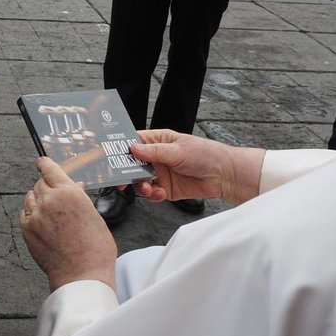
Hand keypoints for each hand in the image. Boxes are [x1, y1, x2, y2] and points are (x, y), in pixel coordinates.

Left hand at [19, 157, 117, 291]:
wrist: (82, 274)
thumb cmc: (95, 250)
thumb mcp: (94, 216)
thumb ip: (81, 198)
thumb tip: (75, 187)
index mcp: (69, 192)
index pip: (50, 169)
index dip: (45, 164)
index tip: (42, 162)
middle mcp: (50, 200)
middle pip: (40, 183)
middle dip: (47, 186)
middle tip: (55, 196)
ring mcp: (36, 215)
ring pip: (30, 197)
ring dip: (38, 200)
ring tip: (50, 212)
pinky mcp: (27, 230)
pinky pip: (24, 214)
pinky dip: (31, 215)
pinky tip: (42, 222)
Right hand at [132, 129, 264, 205]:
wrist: (223, 175)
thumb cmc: (205, 154)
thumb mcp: (178, 150)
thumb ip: (155, 152)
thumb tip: (133, 148)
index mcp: (157, 141)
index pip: (133, 142)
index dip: (121, 148)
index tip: (111, 156)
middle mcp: (155, 157)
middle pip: (132, 164)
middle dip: (126, 172)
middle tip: (121, 180)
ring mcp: (159, 173)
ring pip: (139, 181)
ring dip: (140, 186)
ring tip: (147, 188)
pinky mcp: (165, 188)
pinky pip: (151, 193)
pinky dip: (152, 195)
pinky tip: (160, 193)